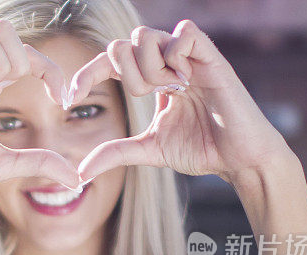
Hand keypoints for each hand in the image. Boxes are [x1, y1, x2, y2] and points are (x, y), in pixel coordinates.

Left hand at [72, 19, 295, 186]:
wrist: (239, 160)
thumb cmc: (201, 150)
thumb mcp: (149, 150)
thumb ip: (115, 152)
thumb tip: (80, 171)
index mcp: (151, 79)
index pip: (110, 62)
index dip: (86, 75)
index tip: (67, 98)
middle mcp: (167, 63)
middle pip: (122, 45)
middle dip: (125, 76)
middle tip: (147, 97)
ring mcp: (189, 58)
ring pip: (145, 37)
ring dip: (148, 68)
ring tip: (171, 91)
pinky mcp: (212, 58)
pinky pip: (184, 33)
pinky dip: (176, 56)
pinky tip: (186, 81)